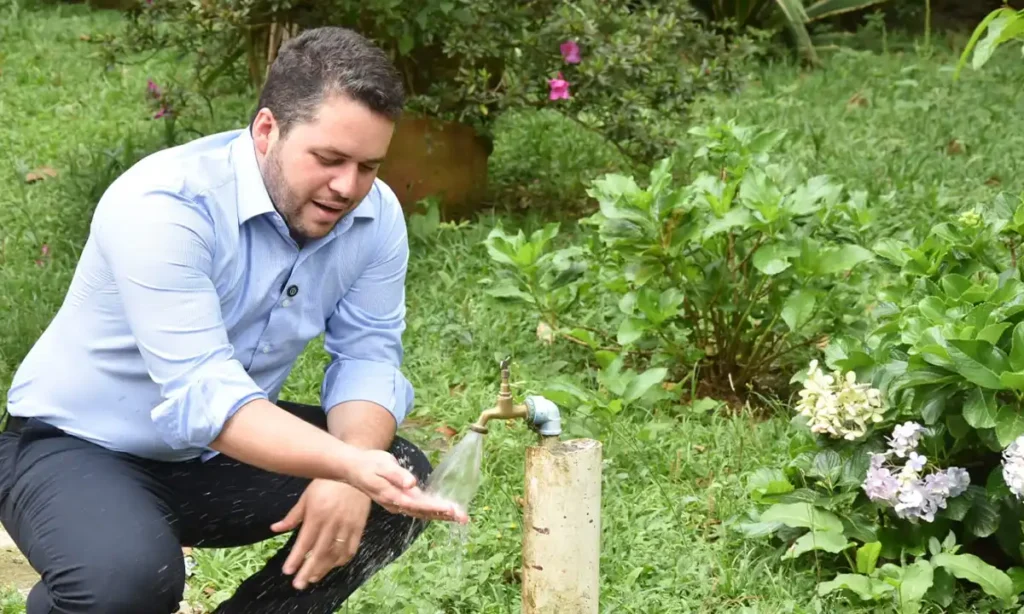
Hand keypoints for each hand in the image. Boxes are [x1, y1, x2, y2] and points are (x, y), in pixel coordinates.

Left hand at [272, 479, 370, 589]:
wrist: (355, 474)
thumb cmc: (327, 483)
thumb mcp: (306, 497)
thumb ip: (293, 516)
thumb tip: (275, 529)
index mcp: (317, 515)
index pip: (304, 542)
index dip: (296, 558)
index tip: (287, 571)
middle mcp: (332, 523)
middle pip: (319, 553)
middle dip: (308, 570)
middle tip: (298, 584)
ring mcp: (347, 526)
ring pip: (335, 554)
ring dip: (324, 569)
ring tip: (313, 578)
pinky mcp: (358, 527)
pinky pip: (351, 549)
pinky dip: (342, 560)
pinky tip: (333, 565)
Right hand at [344, 448, 468, 523]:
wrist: (354, 468)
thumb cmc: (369, 463)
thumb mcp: (383, 464)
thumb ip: (397, 474)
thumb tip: (411, 483)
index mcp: (393, 495)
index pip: (418, 504)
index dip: (435, 507)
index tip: (451, 509)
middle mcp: (396, 504)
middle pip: (424, 512)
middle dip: (444, 515)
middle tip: (464, 518)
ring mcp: (397, 504)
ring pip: (422, 513)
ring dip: (441, 515)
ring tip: (460, 517)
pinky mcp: (399, 501)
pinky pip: (419, 509)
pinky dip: (433, 511)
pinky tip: (443, 511)